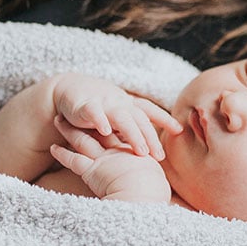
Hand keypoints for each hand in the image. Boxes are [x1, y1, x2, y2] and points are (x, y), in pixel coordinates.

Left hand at [51, 117, 171, 202]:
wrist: (146, 196)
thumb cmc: (153, 192)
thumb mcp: (154, 181)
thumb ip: (148, 177)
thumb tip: (162, 190)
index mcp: (133, 154)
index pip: (119, 136)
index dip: (110, 126)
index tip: (105, 119)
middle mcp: (118, 153)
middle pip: (99, 131)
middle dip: (89, 120)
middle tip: (80, 110)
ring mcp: (105, 160)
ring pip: (83, 140)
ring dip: (70, 131)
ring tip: (59, 121)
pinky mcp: (93, 171)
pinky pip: (74, 161)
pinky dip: (63, 154)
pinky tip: (53, 148)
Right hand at [52, 73, 180, 158]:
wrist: (67, 89)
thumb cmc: (96, 106)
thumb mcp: (115, 117)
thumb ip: (129, 129)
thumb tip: (149, 149)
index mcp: (128, 105)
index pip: (149, 111)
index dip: (164, 119)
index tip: (179, 131)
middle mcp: (119, 102)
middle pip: (139, 119)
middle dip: (151, 137)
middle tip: (160, 156)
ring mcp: (103, 102)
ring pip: (122, 117)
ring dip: (133, 133)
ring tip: (142, 151)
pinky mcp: (84, 105)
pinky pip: (94, 112)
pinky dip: (100, 120)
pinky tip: (106, 131)